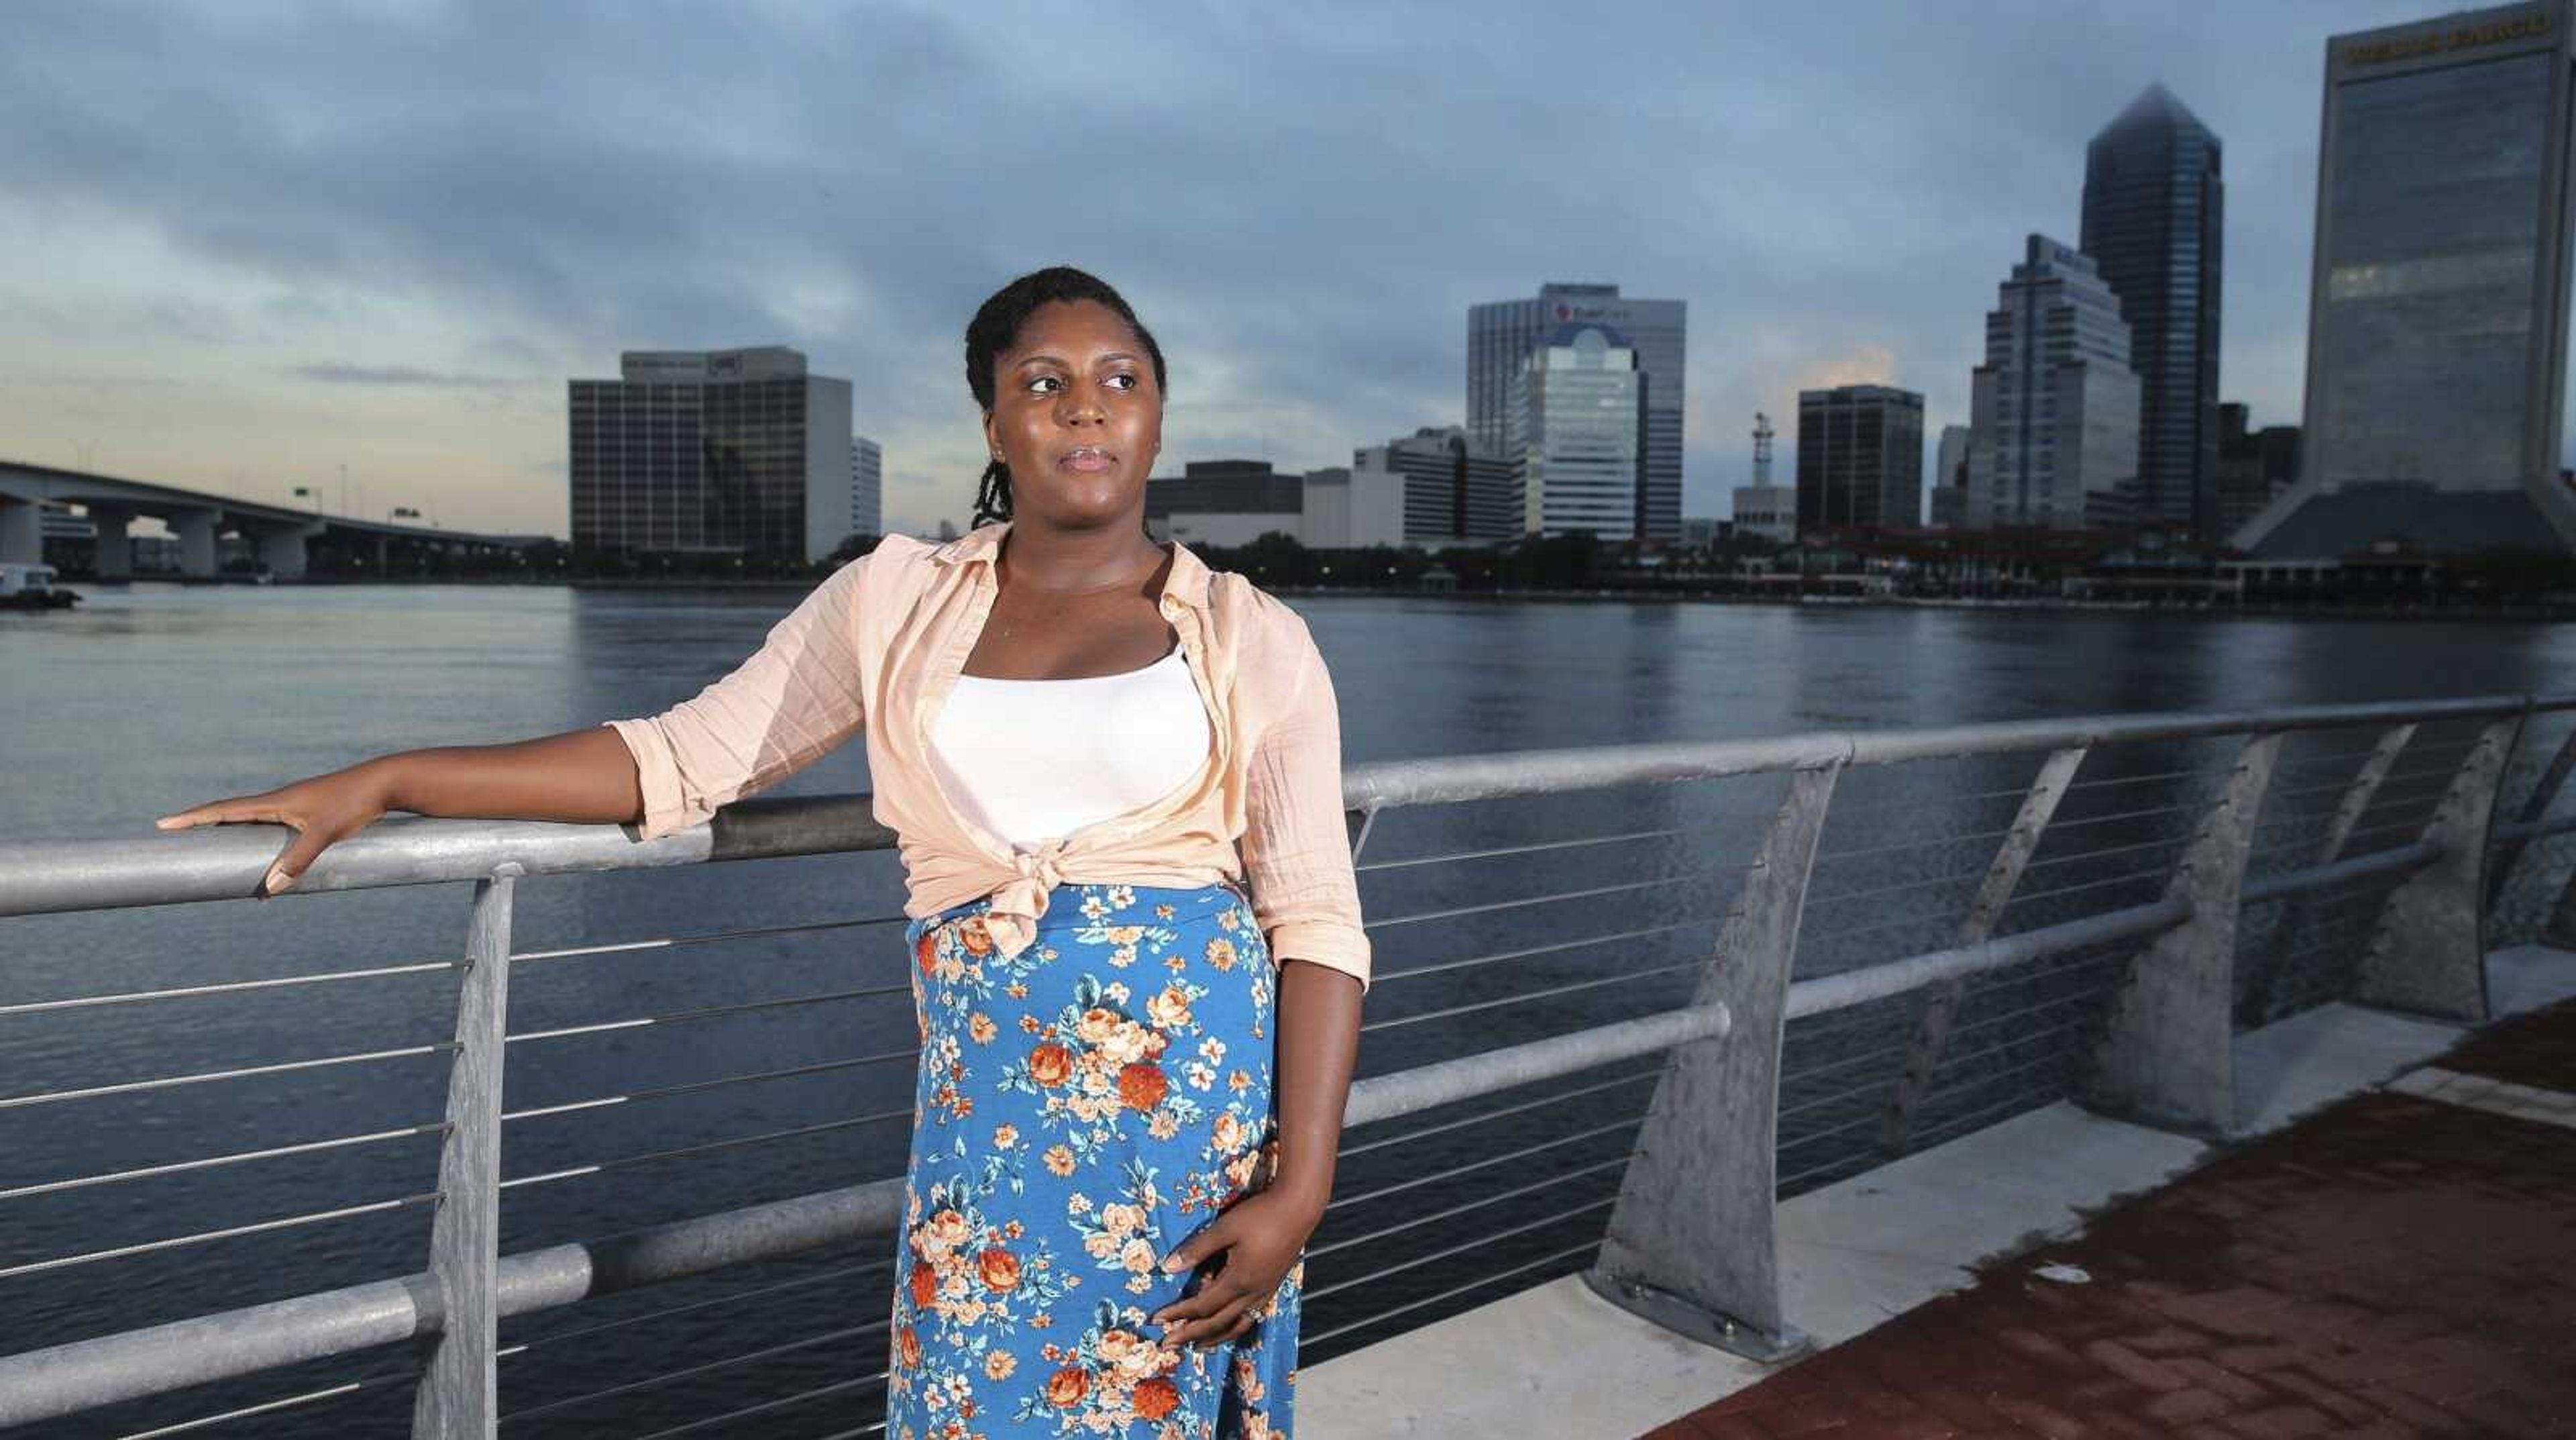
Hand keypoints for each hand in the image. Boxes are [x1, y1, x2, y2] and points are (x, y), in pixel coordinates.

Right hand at [154, 764, 391, 898]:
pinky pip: (275, 830)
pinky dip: (262, 844)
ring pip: (253, 824)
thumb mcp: (325, 833)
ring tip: (213, 854)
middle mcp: (280, 802)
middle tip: (176, 837)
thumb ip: (298, 860)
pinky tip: (269, 867)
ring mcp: (295, 807)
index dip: (193, 818)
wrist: (385, 783)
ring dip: (231, 837)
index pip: (223, 810)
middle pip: (231, 815)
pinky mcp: (311, 814)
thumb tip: (269, 889)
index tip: (164, 824)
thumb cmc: (354, 803)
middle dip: (203, 827)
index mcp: (275, 802)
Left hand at [1148, 1186, 1319, 1350]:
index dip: (1177, 1314)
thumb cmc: (1261, 1214)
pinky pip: (1250, 1317)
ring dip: (1214, 1338)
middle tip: (1166, 1344)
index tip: (1156, 1319)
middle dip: (1189, 1334)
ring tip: (1197, 1346)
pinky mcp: (1272, 1286)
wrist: (1299, 1208)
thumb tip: (1167, 1267)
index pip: (1201, 1306)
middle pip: (1216, 1323)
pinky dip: (1233, 1326)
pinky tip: (1227, 1324)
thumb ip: (1196, 1249)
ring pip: (1237, 1325)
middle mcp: (1252, 1293)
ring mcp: (1265, 1292)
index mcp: (1239, 1280)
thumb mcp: (1225, 1228)